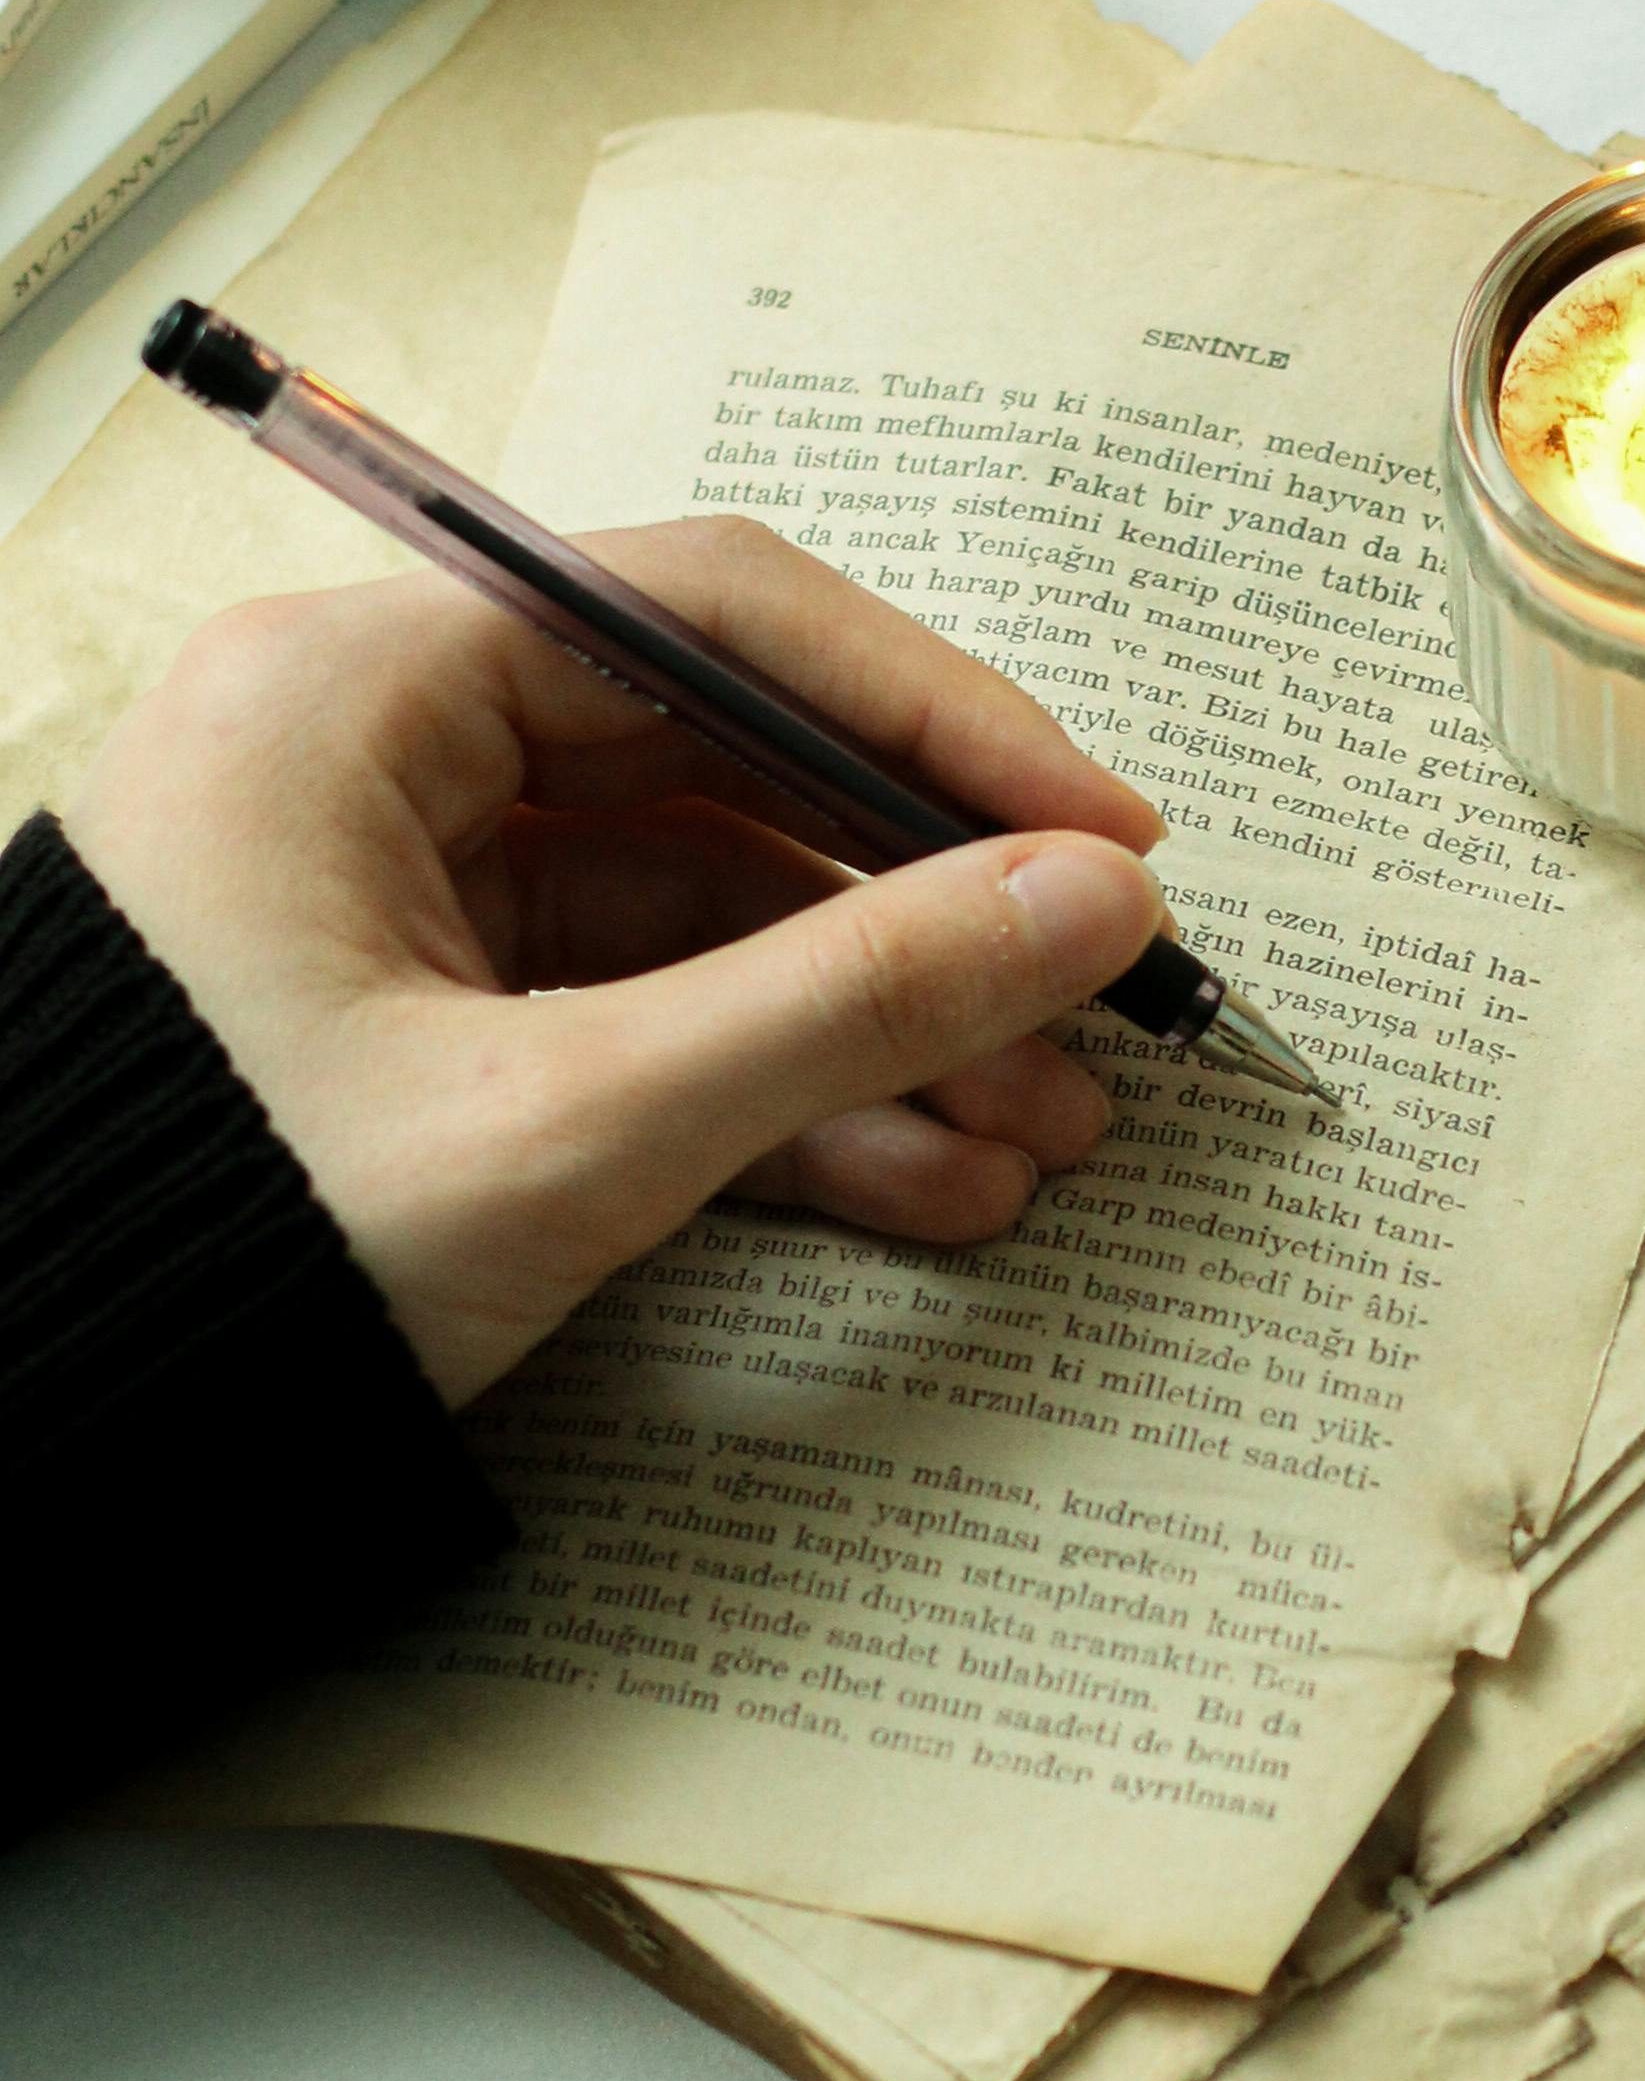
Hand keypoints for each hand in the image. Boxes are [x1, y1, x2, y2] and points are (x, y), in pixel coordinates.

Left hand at [65, 519, 1167, 1411]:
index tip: (1099, 830)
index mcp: (349, 693)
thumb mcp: (575, 1124)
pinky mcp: (415, 1032)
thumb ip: (853, 999)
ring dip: (882, 1031)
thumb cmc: (231, 1255)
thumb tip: (1091, 902)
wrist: (18, 1463)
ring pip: (705, 920)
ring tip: (1043, 1138)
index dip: (934, 718)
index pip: (710, 617)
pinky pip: (643, 1024)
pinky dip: (784, 1100)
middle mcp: (364, 757)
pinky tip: (930, 1182)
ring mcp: (389, 901)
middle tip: (1101, 1004)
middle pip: (726, 774)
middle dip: (928, 913)